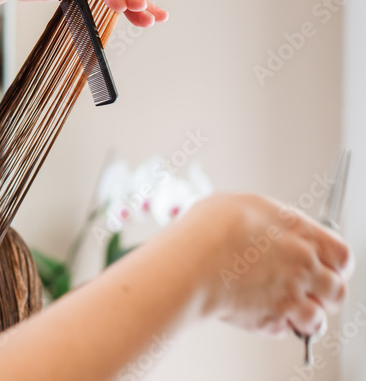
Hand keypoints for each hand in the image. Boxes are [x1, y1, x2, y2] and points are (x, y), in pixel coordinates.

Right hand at [183, 193, 352, 337]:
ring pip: (318, 317)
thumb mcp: (243, 205)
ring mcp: (291, 294)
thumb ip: (270, 221)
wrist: (191, 262)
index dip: (336, 264)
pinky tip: (260, 311)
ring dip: (305, 315)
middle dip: (325, 294)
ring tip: (286, 308)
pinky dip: (277, 325)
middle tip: (309, 291)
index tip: (327, 267)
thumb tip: (271, 227)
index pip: (342, 255)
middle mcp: (303, 265)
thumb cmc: (207, 230)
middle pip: (337, 289)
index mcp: (300, 232)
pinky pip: (286, 330)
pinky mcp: (273, 319)